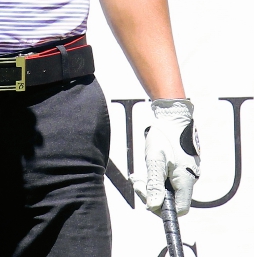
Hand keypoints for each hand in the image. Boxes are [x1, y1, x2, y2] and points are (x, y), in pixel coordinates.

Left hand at [143, 99, 200, 215]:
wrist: (173, 117)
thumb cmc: (164, 137)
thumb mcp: (155, 160)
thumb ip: (154, 184)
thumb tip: (154, 206)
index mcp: (186, 181)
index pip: (180, 209)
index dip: (163, 209)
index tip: (146, 200)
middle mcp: (189, 180)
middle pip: (172, 200)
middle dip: (152, 195)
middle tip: (136, 183)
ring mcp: (186, 173)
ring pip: (169, 189)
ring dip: (152, 186)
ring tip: (137, 177)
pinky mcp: (182, 168)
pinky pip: (169, 180)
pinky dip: (156, 178)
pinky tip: (145, 171)